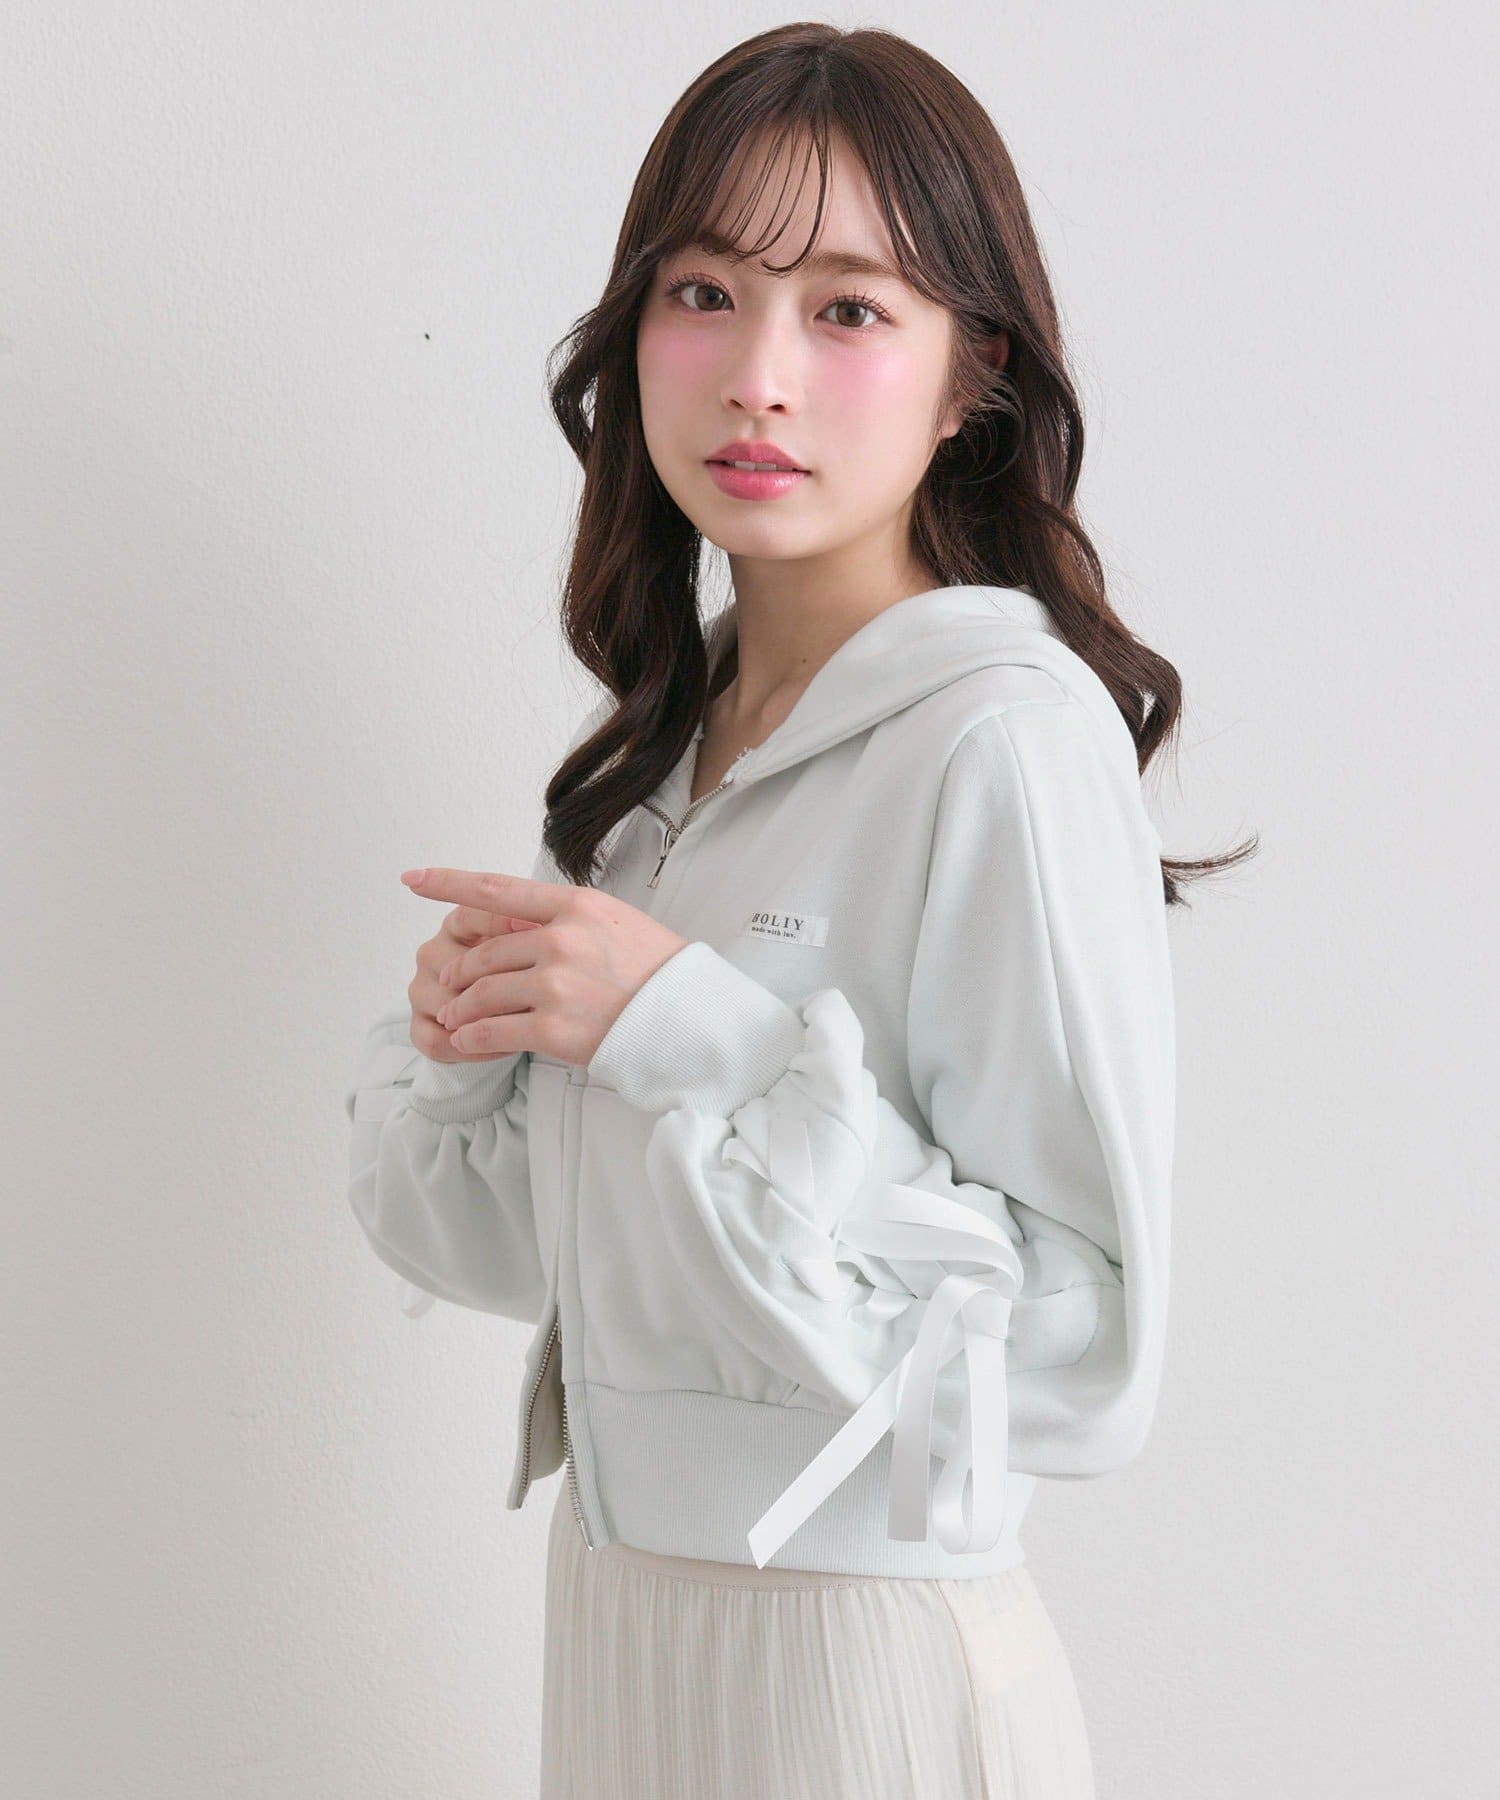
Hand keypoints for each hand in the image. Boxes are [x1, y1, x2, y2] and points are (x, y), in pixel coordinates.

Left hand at [400, 866, 689, 1065]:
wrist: (689, 1019)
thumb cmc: (656, 971)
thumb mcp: (616, 922)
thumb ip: (565, 920)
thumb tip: (522, 923)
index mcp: (575, 906)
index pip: (496, 889)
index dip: (447, 882)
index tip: (412, 879)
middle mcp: (561, 939)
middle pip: (485, 953)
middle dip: (461, 972)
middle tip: (451, 985)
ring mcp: (556, 984)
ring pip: (482, 993)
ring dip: (462, 1008)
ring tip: (456, 1017)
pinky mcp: (554, 1028)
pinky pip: (493, 1030)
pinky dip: (473, 1037)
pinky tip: (468, 1041)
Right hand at [405, 892, 546, 1063]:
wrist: (517, 1014)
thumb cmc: (528, 973)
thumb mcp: (535, 946)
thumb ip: (534, 934)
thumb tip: (541, 926)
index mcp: (458, 924)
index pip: (470, 915)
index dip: (501, 922)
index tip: (534, 928)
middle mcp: (434, 953)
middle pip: (456, 966)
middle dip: (499, 984)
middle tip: (540, 992)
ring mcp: (422, 989)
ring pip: (447, 1006)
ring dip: (489, 1020)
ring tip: (530, 1023)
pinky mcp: (419, 1026)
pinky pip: (437, 1040)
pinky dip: (473, 1047)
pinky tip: (507, 1046)